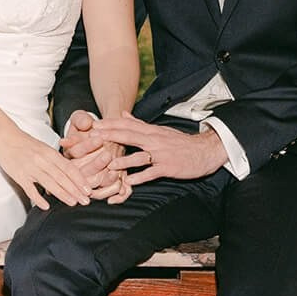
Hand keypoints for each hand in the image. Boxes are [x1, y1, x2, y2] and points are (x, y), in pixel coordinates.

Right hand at [0, 128, 93, 210]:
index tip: (88, 190)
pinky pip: (30, 189)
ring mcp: (30, 168)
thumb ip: (55, 161)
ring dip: (62, 194)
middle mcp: (42, 160)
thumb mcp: (44, 148)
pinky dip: (38, 198)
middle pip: (62, 177)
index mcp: (50, 153)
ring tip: (72, 203)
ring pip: (49, 183)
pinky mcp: (19, 175)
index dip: (79, 180)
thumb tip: (70, 175)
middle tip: (85, 200)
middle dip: (75, 190)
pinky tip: (46, 206)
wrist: (5, 136)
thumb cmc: (26, 144)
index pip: (69, 168)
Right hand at [61, 108, 120, 186]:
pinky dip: (113, 190)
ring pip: (94, 185)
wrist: (97, 135)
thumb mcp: (80, 118)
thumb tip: (85, 124)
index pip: (74, 153)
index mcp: (69, 153)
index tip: (99, 138)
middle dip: (96, 164)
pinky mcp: (98, 187)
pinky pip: (103, 194)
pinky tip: (120, 183)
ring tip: (115, 171)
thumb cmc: (86, 127)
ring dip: (106, 179)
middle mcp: (77, 169)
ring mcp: (87, 179)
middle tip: (108, 154)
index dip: (86, 146)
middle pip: (83, 172)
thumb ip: (80, 119)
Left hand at [93, 116, 227, 185]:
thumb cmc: (179, 142)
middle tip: (93, 138)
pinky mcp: (168, 167)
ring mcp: (161, 154)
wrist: (203, 151)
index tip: (93, 125)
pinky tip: (130, 182)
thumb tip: (122, 113)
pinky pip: (153, 172)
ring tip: (109, 164)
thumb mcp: (159, 130)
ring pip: (140, 156)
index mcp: (150, 132)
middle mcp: (154, 141)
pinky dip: (141, 177)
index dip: (109, 125)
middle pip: (129, 136)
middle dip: (110, 136)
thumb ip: (138, 123)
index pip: (127, 126)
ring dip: (124, 161)